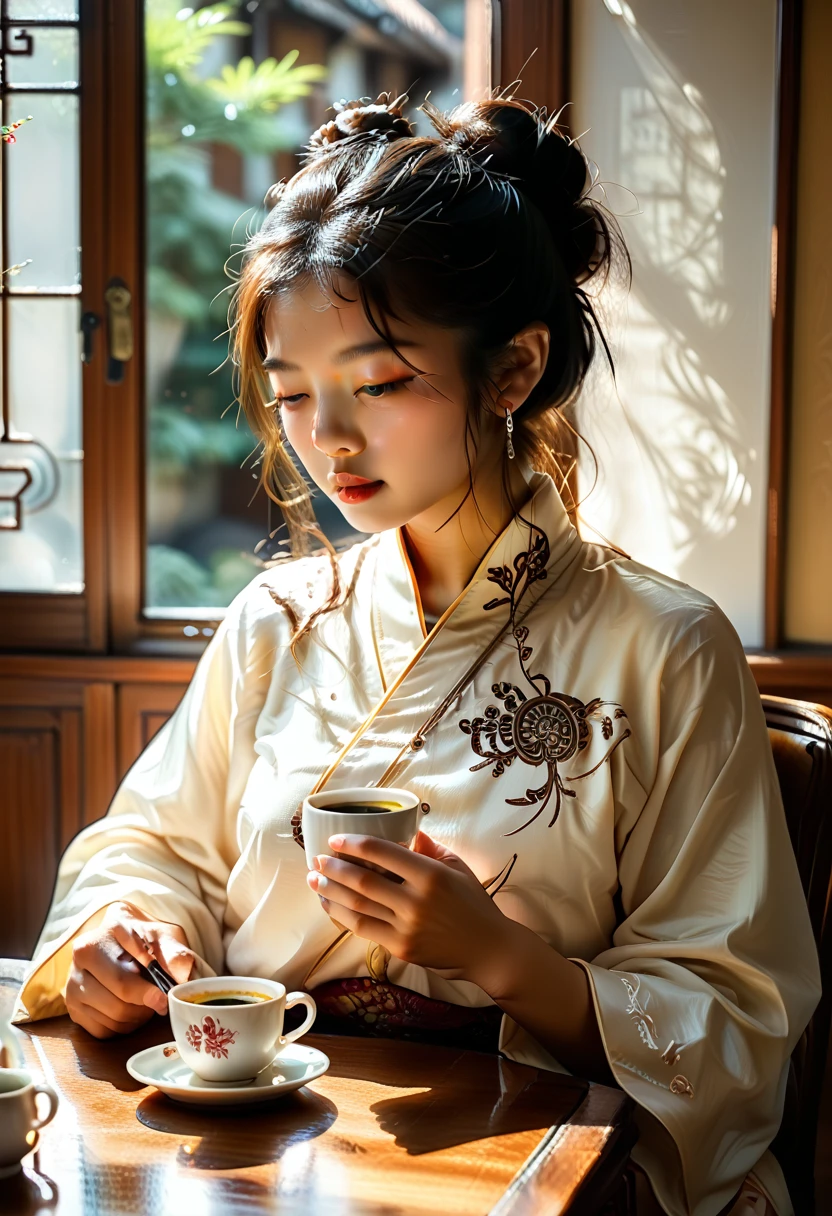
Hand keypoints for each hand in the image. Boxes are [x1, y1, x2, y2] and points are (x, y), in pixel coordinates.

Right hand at [66, 901, 195, 1038]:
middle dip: (145, 1003)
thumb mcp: (163, 938)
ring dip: (137, 1015)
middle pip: (119, 999)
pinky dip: (123, 1026)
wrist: (123, 943)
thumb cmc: (145, 940)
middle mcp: (80, 958)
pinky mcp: (73, 1009)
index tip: (164, 998)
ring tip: (145, 1000)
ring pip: (113, 1016)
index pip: (124, 976)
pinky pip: (103, 1030)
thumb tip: (183, 972)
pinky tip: (130, 1009)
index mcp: (100, 936)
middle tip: (160, 1000)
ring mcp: (72, 984)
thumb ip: (174, 952)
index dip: (148, 991)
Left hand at [305, 830, 512, 986]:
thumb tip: (411, 831)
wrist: (488, 949)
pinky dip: (343, 916)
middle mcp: (416, 901)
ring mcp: (406, 927)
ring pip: (358, 907)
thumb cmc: (475, 904)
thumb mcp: (459, 868)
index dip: (355, 845)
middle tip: (317, 859)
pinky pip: (364, 929)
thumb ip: (432, 849)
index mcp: (431, 875)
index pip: (384, 853)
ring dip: (332, 892)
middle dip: (335, 868)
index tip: (336, 839)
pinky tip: (331, 905)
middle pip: (364, 881)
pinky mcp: (401, 948)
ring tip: (315, 880)